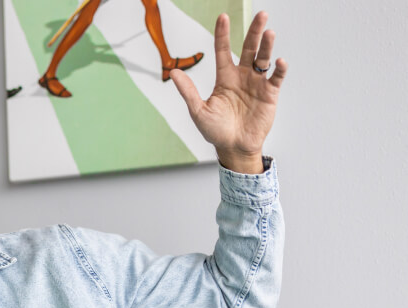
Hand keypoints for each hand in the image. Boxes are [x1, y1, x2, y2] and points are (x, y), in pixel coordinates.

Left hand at [170, 11, 286, 173]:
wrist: (233, 148)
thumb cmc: (215, 131)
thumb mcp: (198, 111)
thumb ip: (188, 91)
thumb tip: (174, 73)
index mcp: (224, 78)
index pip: (223, 50)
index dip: (223, 34)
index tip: (223, 18)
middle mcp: (242, 76)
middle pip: (249, 48)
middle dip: (254, 31)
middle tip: (261, 15)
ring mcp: (257, 84)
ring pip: (264, 59)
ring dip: (267, 46)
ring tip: (269, 32)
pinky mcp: (269, 94)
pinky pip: (276, 78)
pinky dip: (279, 69)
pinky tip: (279, 61)